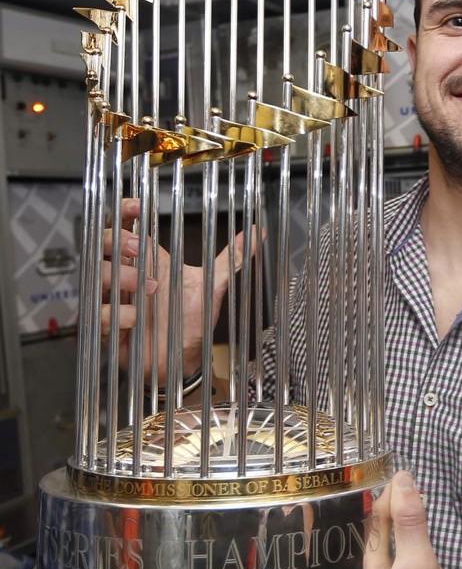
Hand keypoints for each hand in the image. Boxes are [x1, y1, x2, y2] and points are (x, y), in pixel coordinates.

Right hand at [101, 198, 248, 384]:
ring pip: (97, 275)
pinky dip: (117, 314)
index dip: (126, 210)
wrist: (183, 361)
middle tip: (140, 249)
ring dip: (120, 276)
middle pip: (104, 243)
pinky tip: (136, 319)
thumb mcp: (213, 285)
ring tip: (149, 288)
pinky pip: (99, 313)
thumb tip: (258, 232)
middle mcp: (128, 275)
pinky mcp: (109, 325)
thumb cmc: (192, 320)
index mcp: (149, 260)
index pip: (127, 225)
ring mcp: (115, 298)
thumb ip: (232, 259)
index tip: (137, 207)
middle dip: (117, 240)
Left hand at [314, 472, 460, 568]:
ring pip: (344, 559)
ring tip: (380, 504)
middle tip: (374, 485)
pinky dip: (365, 552)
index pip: (339, 535)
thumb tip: (402, 480)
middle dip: (356, 515)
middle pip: (337, 546)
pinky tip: (381, 534)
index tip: (371, 479)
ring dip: (362, 533)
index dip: (356, 504)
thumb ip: (409, 521)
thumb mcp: (422, 565)